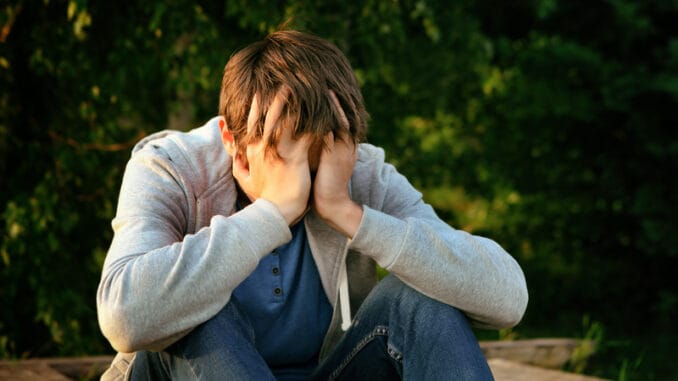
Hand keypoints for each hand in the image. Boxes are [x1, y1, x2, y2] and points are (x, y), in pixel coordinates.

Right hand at [232, 87, 311, 224]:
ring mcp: (279, 152)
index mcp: (253, 150)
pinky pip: (304, 136)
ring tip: (303, 90)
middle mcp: (264, 147)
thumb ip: (238, 163)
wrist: (275, 213)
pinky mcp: (294, 159)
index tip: (261, 92)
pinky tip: (321, 113)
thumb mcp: (244, 180)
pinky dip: (312, 124)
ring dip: (294, 105)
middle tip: (285, 82)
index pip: (253, 123)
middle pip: (269, 116)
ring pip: (285, 121)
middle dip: (276, 99)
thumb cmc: (263, 197)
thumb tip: (233, 152)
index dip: (257, 106)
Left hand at [312, 91, 362, 237]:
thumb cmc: (321, 185)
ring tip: (324, 88)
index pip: (343, 118)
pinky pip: (333, 131)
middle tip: (328, 81)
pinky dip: (326, 119)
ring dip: (332, 105)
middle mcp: (346, 144)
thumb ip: (319, 145)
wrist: (331, 206)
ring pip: (341, 120)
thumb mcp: (322, 161)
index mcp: (343, 145)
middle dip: (337, 99)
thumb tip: (309, 132)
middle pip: (345, 115)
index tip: (328, 88)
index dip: (337, 104)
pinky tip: (316, 109)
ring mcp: (343, 149)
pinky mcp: (335, 156)